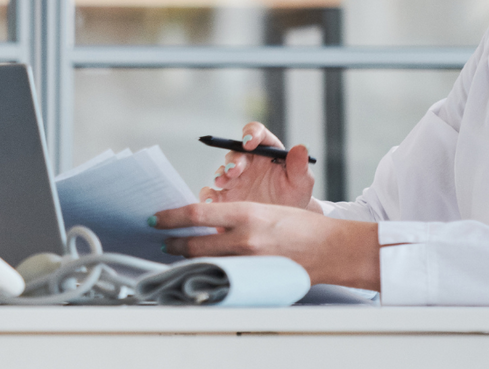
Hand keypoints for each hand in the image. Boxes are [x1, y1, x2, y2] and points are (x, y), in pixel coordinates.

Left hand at [154, 201, 380, 289]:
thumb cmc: (302, 226)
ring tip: (177, 256)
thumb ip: (235, 216)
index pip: (196, 214)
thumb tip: (205, 219)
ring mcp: (249, 262)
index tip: (157, 218)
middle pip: (194, 243)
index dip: (171, 217)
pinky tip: (201, 270)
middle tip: (162, 241)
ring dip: (187, 260)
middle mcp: (245, 238)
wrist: (331, 249)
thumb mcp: (266, 209)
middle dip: (172, 244)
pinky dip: (208, 272)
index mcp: (247, 214)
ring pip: (205, 262)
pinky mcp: (255, 278)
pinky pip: (223, 276)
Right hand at [200, 122, 318, 211]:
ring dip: (220, 175)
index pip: (257, 133)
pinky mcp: (226, 197)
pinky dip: (208, 196)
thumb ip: (300, 165)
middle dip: (234, 160)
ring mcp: (235, 179)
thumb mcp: (302, 182)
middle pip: (235, 152)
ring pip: (222, 170)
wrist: (285, 221)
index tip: (249, 142)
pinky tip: (211, 201)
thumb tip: (301, 147)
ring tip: (222, 182)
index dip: (251, 134)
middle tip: (234, 170)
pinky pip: (212, 193)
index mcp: (266, 150)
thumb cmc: (295, 195)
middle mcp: (247, 161)